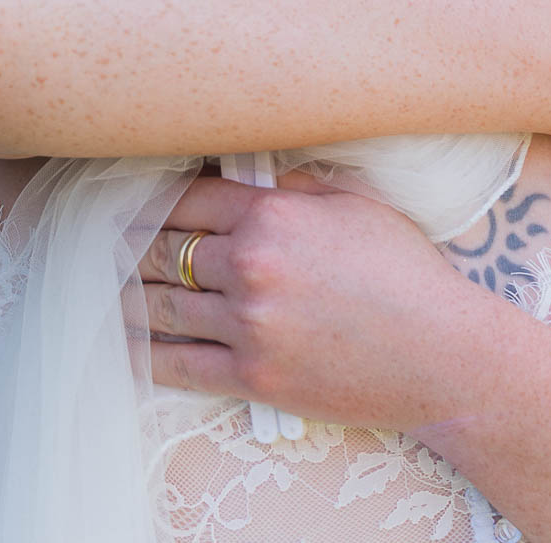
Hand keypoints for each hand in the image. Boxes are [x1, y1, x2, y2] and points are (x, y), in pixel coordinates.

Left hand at [139, 173, 509, 432]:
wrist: (444, 356)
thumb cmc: (408, 275)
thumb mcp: (356, 206)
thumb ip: (294, 187)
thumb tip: (247, 173)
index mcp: (273, 215)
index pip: (187, 198)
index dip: (154, 197)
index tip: (133, 200)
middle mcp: (251, 267)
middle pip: (161, 250)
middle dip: (130, 246)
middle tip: (105, 244)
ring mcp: (248, 326)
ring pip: (160, 307)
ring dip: (128, 297)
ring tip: (110, 289)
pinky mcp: (252, 377)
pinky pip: (177, 365)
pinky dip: (145, 353)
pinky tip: (128, 344)